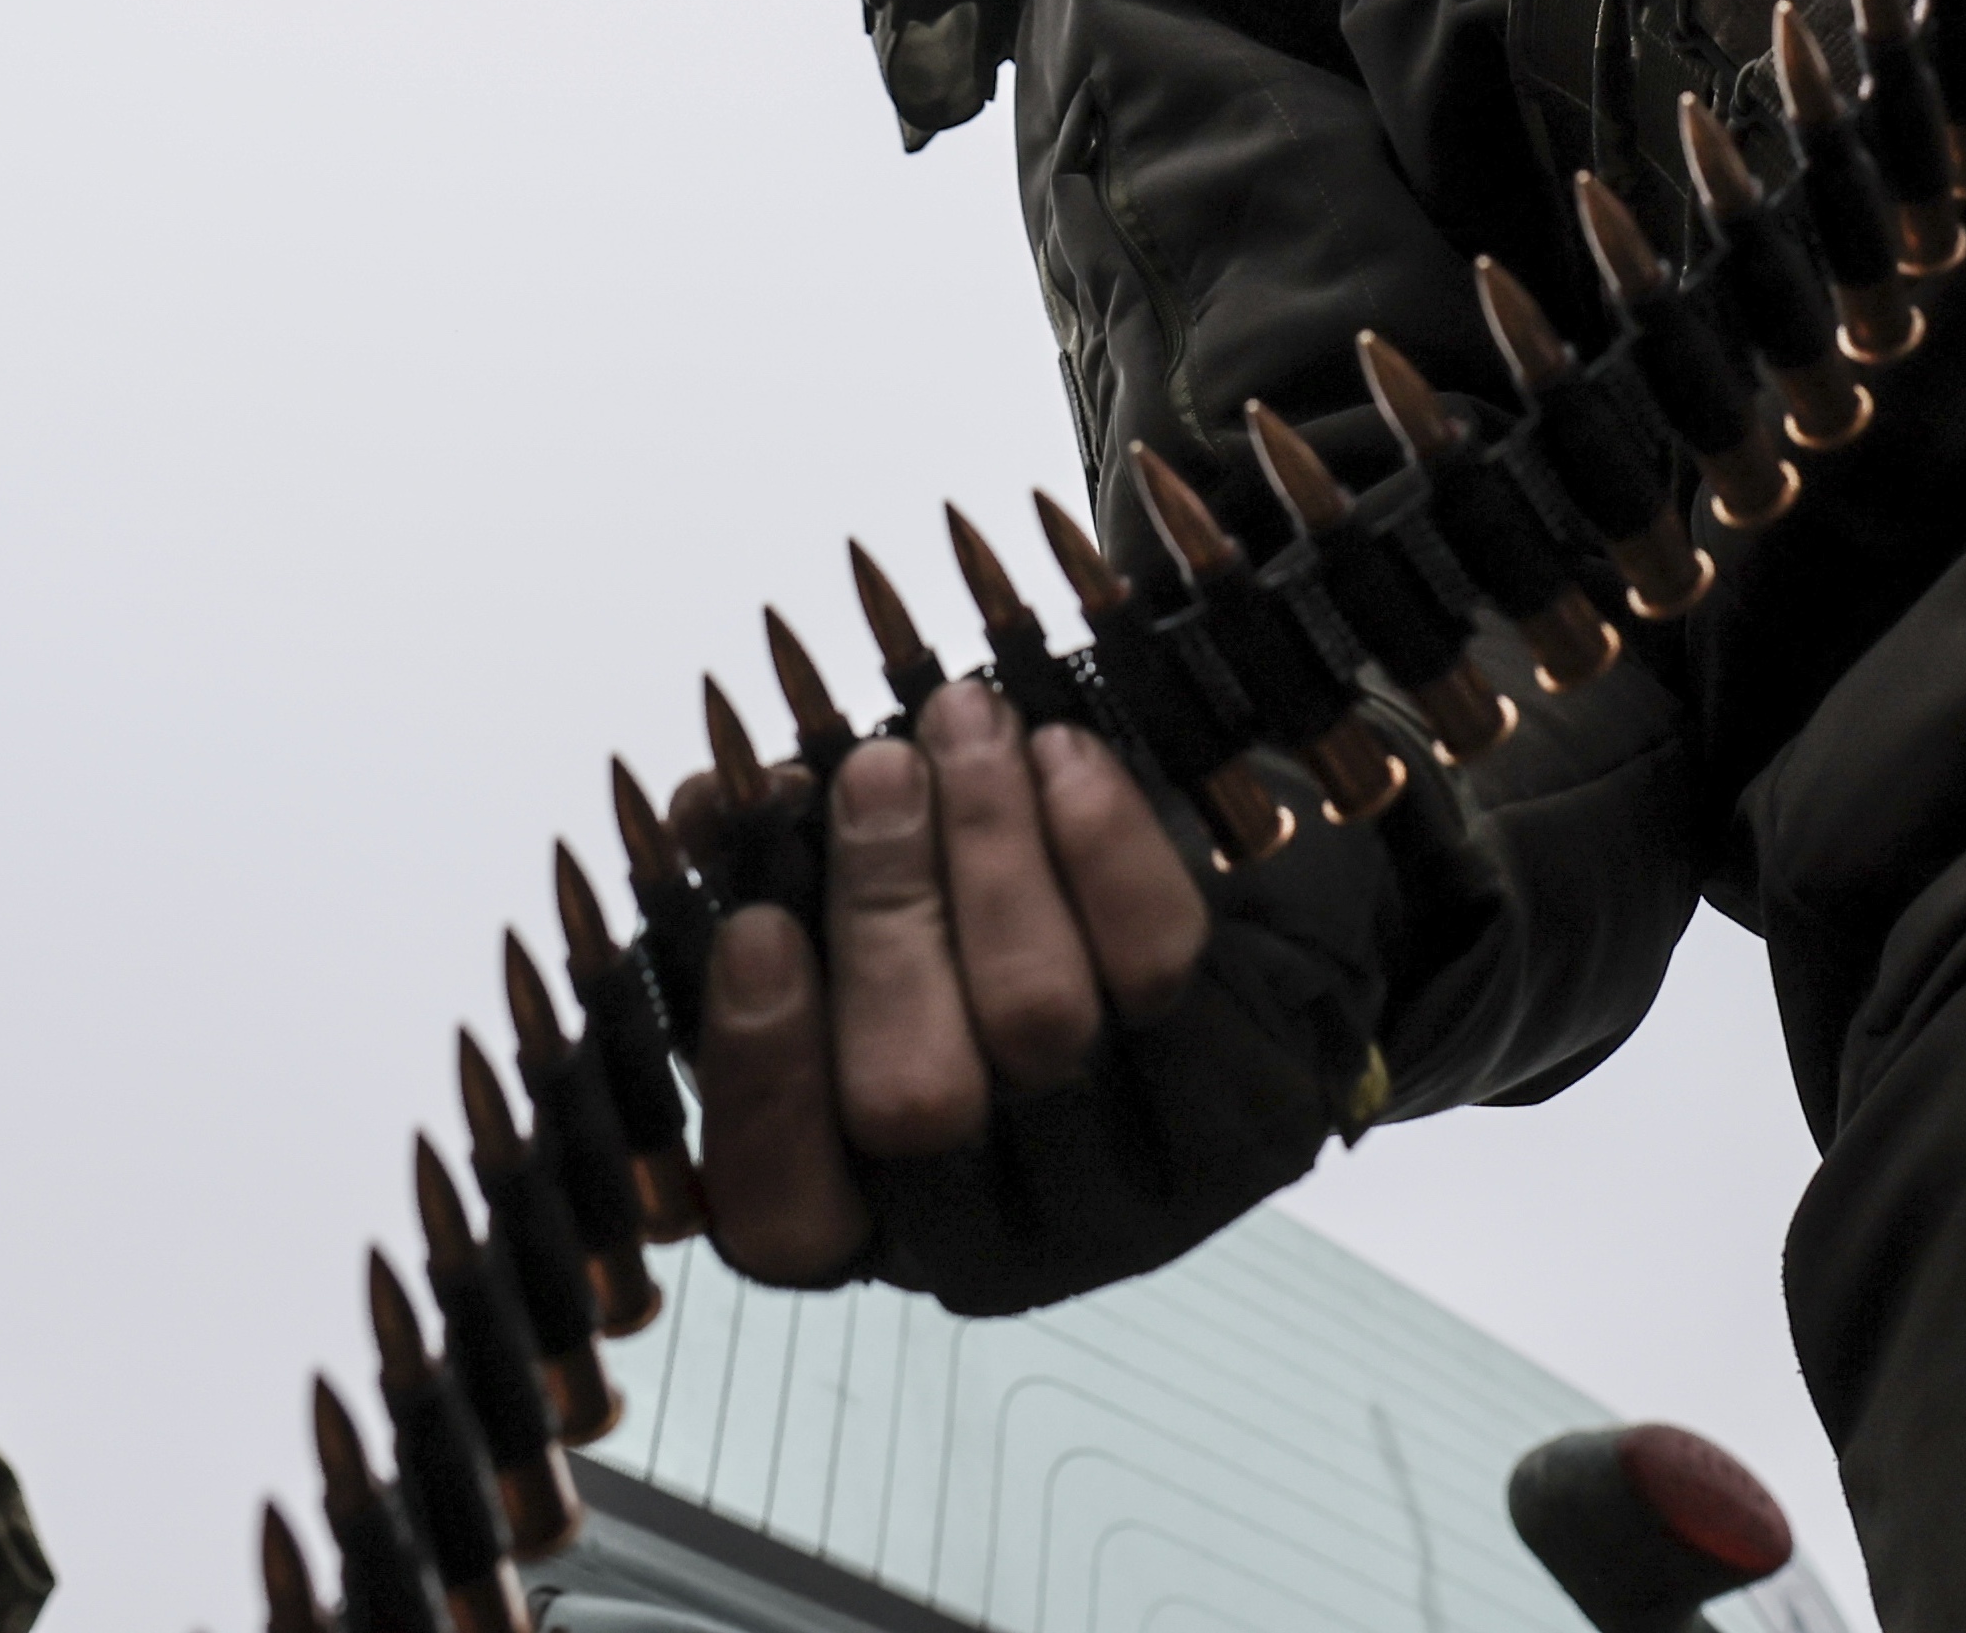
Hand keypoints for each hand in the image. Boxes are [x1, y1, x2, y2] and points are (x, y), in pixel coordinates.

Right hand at [692, 683, 1208, 1288]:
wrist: (1256, 966)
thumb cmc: (1013, 946)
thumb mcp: (884, 931)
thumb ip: (787, 890)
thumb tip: (709, 812)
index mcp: (875, 1222)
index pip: (783, 1214)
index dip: (759, 1074)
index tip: (754, 925)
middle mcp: (1001, 1242)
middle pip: (911, 1099)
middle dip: (882, 911)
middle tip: (874, 771)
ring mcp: (1137, 1192)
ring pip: (1035, 1015)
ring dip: (985, 843)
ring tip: (964, 724)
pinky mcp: (1247, 1111)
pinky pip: (1159, 960)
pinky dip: (1099, 838)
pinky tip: (1064, 754)